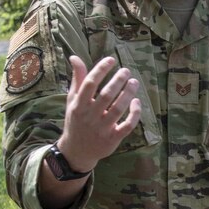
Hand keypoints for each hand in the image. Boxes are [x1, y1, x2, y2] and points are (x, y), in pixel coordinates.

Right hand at [54, 55, 140, 170]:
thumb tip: (75, 57)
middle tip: (126, 70)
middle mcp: (90, 117)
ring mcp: (102, 129)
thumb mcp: (72, 100)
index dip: (101, 69)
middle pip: (107, 95)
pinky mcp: (112, 139)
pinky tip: (136, 101)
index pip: (90, 83)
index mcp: (79, 105)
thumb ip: (77, 79)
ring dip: (128, 93)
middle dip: (118, 80)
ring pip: (118, 108)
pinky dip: (134, 113)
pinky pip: (127, 125)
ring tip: (134, 82)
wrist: (76, 151)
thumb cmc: (75, 121)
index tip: (111, 60)